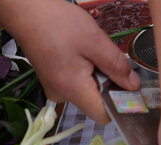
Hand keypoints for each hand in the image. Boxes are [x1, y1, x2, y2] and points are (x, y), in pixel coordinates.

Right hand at [0, 0, 139, 123]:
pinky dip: (85, 70)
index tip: (128, 86)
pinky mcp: (54, 82)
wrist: (27, 14)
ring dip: (96, 74)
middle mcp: (62, 96)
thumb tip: (133, 86)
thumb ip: (117, 66)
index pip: (104, 115)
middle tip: (102, 56)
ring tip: (87, 50)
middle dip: (107, 82)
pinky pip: (77, 83)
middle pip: (97, 102)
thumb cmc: (57, 24)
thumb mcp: (95, 41)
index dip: (120, 103)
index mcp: (73, 89)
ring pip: (88, 91)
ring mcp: (56, 90)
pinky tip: (78, 52)